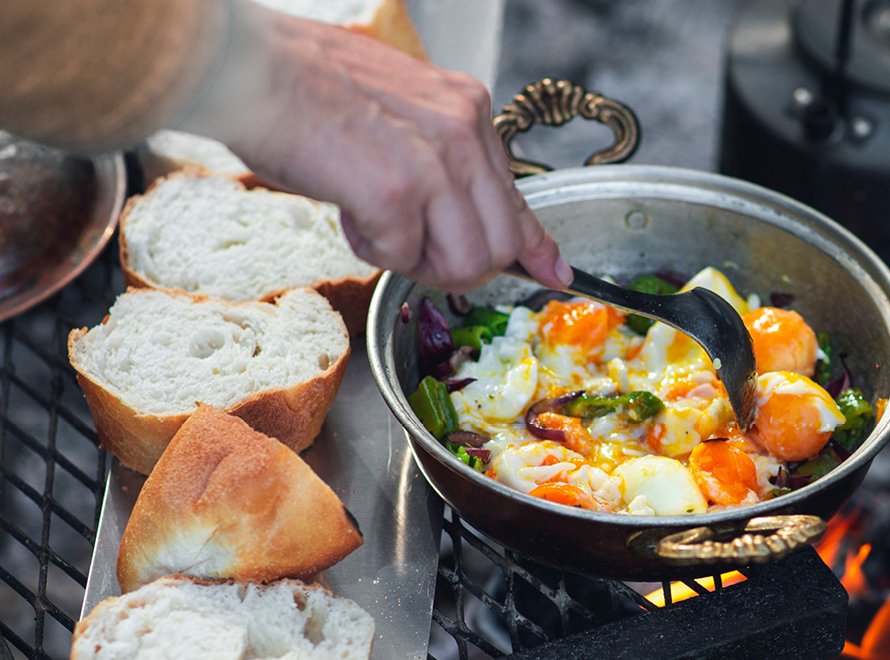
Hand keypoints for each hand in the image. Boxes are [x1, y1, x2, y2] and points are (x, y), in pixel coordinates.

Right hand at [216, 5, 570, 291]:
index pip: (518, 197)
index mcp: (467, 110)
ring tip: (377, 227)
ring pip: (465, 261)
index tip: (552, 273)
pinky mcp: (395, 192)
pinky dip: (372, 250)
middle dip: (459, 266)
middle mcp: (462, 132)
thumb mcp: (403, 115)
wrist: (248, 67)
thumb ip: (445, 162)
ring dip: (418, 264)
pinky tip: (347, 212)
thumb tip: (475, 220)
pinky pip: (403, 258)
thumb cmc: (307, 89)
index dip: (535, 247)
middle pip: (500, 244)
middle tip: (413, 250)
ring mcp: (433, 163)